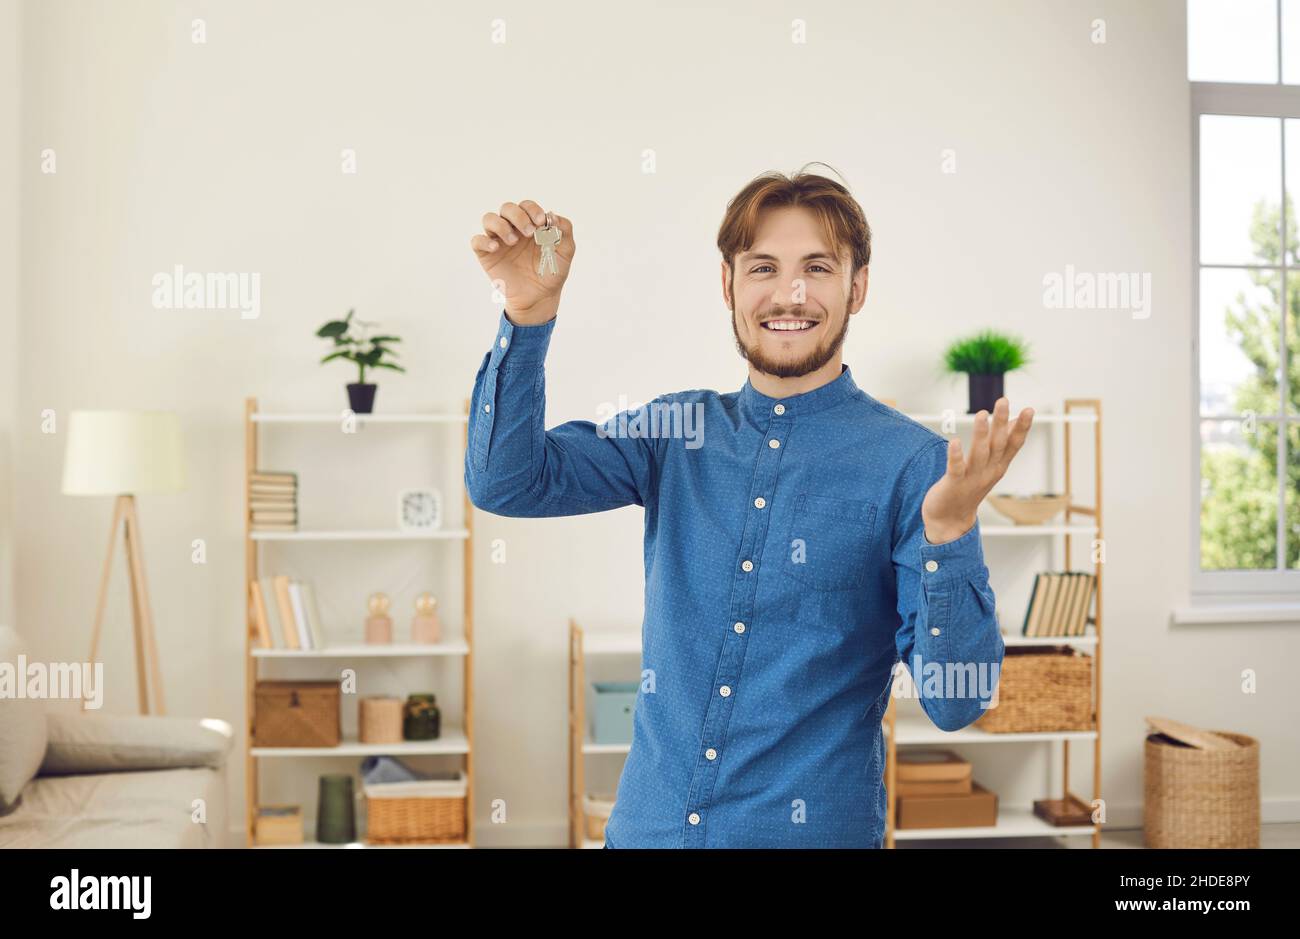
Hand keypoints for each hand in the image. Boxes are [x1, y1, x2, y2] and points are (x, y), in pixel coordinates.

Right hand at [470, 199, 574, 324]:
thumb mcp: (565, 251)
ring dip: (501, 225)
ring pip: (489, 218)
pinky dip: (484, 240)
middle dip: (518, 216)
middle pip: (507, 208)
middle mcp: (512, 229)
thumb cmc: (551, 272)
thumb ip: (564, 230)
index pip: (526, 206)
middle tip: (529, 233)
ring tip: (513, 241)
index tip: (541, 222)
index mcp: (530, 224)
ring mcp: (498, 240)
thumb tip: (552, 215)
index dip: (532, 209)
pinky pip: (477, 240)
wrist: (540, 297)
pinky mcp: (487, 254)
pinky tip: (496, 248)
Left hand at [921, 397, 1033, 543]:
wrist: (950, 520)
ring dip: (981, 434)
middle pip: (997, 444)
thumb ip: (1002, 444)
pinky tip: (954, 441)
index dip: (1022, 427)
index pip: (1013, 444)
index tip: (1029, 409)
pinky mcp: (953, 484)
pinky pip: (956, 468)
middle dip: (1001, 422)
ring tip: (982, 414)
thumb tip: (1013, 421)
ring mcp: (972, 478)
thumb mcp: (990, 466)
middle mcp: (988, 471)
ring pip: (979, 453)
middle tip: (1003, 401)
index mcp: (998, 466)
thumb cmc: (969, 488)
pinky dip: (956, 455)